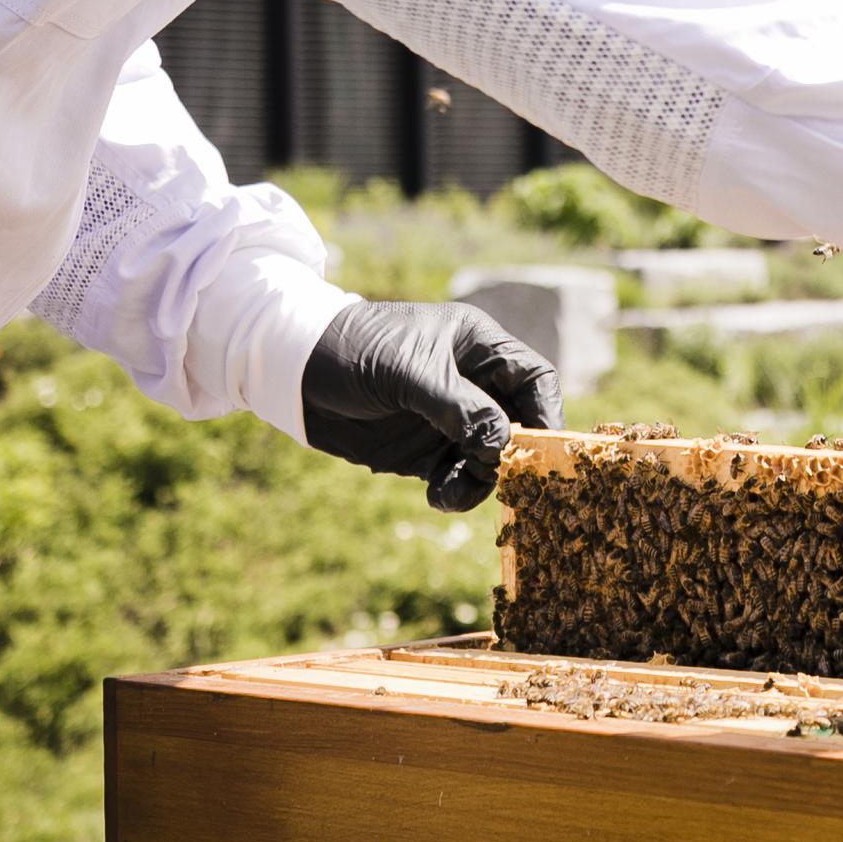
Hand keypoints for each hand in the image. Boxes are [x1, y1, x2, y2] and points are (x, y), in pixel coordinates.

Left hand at [299, 302, 561, 511]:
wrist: (296, 375)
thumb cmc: (356, 351)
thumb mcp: (411, 374)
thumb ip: (460, 409)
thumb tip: (504, 443)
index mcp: (478, 346)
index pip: (533, 378)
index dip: (546, 412)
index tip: (544, 448)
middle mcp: (471, 383)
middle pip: (518, 424)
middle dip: (513, 455)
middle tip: (496, 475)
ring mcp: (450, 420)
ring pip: (490, 458)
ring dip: (481, 480)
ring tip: (452, 490)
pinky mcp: (425, 451)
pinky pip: (458, 478)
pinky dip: (456, 492)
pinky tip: (436, 495)